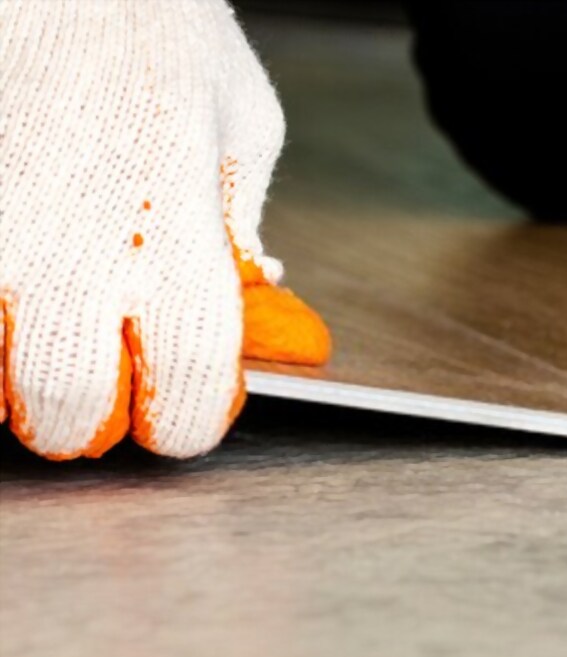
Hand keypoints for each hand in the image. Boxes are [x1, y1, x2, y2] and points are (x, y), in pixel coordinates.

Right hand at [0, 0, 329, 459]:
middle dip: (89, 419)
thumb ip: (241, 225)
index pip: (184, 380)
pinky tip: (11, 287)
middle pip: (65, 407)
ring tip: (43, 329)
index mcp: (171, 225)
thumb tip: (254, 295)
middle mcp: (68, 241)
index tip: (185, 418)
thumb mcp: (242, 122)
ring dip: (12, 376)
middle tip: (102, 390)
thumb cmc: (157, 27)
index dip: (187, 421)